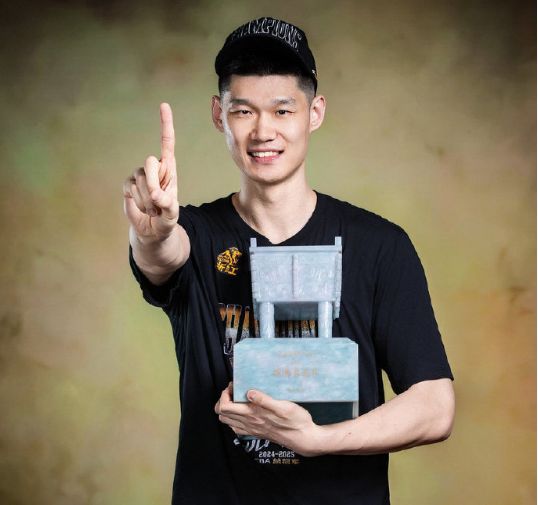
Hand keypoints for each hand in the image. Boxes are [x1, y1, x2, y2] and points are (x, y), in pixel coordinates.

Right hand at [123, 103, 178, 240]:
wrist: (153, 230)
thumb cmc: (167, 218)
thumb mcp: (173, 213)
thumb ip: (168, 203)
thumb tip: (155, 193)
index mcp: (169, 169)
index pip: (167, 143)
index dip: (165, 125)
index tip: (163, 105)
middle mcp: (154, 168)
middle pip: (150, 163)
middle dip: (154, 184)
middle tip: (159, 202)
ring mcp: (139, 175)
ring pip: (140, 180)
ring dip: (147, 200)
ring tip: (153, 209)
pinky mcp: (127, 185)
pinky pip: (129, 189)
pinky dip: (137, 202)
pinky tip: (143, 208)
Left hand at [215, 383, 322, 456]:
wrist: (304, 438)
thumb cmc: (296, 421)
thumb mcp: (283, 406)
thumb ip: (264, 400)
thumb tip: (249, 392)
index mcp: (253, 415)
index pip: (225, 407)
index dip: (224, 394)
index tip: (233, 385)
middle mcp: (249, 424)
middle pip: (222, 414)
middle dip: (223, 400)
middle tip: (234, 390)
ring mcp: (252, 430)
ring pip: (228, 421)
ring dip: (228, 409)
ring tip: (237, 398)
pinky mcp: (257, 433)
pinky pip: (237, 428)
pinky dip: (234, 418)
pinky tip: (244, 410)